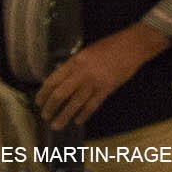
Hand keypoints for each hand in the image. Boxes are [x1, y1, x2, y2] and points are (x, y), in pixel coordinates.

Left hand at [36, 25, 163, 130]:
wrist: (133, 45)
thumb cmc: (110, 46)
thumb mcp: (87, 52)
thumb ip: (74, 65)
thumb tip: (61, 80)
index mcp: (75, 61)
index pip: (53, 80)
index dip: (43, 93)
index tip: (38, 102)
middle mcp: (82, 73)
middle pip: (60, 94)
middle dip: (50, 108)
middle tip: (45, 116)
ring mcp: (94, 82)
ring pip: (74, 103)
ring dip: (63, 116)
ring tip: (56, 125)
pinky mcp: (107, 88)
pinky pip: (91, 106)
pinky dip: (83, 115)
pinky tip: (78, 121)